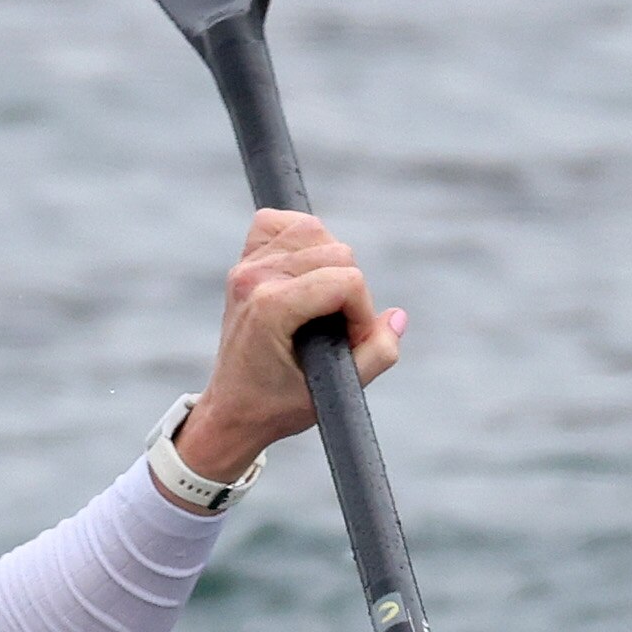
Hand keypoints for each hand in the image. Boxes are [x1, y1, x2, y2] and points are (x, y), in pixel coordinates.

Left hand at [178, 209, 403, 481]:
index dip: (363, 313)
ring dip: (331, 261)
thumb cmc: (279, 404)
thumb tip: (397, 317)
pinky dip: (300, 236)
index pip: (346, 280)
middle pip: (337, 252)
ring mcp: (246, 267)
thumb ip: (378, 354)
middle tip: (337, 328)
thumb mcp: (337, 390)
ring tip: (325, 300)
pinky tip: (306, 268)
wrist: (233, 409)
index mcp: (271, 307)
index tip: (351, 343)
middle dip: (350, 290)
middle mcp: (255, 278)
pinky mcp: (244, 261)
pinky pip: (279, 222)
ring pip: (313, 230)